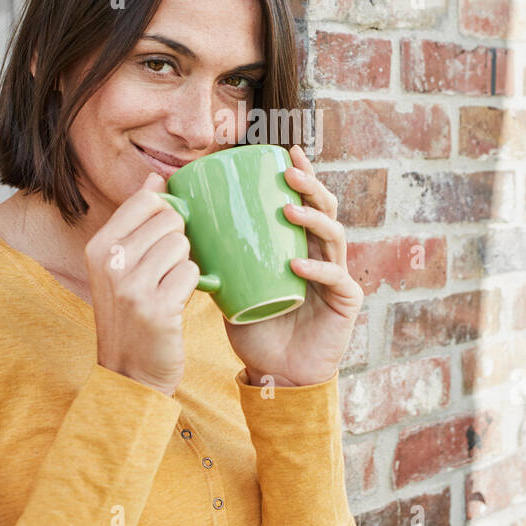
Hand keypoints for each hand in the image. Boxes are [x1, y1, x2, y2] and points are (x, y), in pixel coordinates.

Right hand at [84, 171, 201, 396]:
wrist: (129, 372)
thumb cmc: (130, 314)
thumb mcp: (120, 265)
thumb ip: (137, 221)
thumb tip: (157, 178)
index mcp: (99, 246)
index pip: (146, 200)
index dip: (166, 213)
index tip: (163, 237)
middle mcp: (110, 262)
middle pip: (170, 220)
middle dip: (177, 243)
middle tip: (164, 272)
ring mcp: (132, 286)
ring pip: (183, 245)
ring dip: (184, 267)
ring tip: (167, 289)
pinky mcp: (157, 308)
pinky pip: (192, 273)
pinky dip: (191, 287)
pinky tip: (174, 303)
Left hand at [223, 145, 363, 387]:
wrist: (277, 375)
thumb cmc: (256, 329)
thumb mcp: (231, 288)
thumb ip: (216, 261)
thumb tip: (180, 229)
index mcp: (299, 246)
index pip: (305, 202)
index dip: (302, 174)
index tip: (286, 151)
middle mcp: (322, 255)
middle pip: (326, 209)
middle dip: (310, 186)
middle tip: (289, 173)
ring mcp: (337, 276)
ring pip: (335, 236)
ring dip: (313, 219)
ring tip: (289, 211)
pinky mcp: (345, 301)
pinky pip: (335, 278)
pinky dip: (317, 269)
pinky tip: (297, 265)